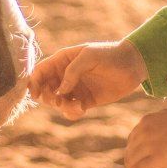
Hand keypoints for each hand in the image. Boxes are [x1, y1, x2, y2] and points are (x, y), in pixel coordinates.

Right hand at [28, 39, 147, 120]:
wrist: (133, 66)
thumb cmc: (110, 55)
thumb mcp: (90, 56)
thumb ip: (73, 70)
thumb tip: (60, 89)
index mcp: (63, 60)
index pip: (40, 71)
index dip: (33, 82)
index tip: (35, 93)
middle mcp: (66, 75)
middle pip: (45, 90)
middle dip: (48, 98)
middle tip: (59, 100)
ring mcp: (75, 89)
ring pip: (57, 103)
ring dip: (62, 107)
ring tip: (77, 106)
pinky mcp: (85, 101)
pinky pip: (71, 111)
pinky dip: (72, 113)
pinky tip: (82, 109)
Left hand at [124, 101, 166, 167]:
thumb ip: (165, 125)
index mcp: (147, 121)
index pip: (133, 139)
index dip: (136, 150)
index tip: (141, 157)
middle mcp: (144, 132)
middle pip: (130, 152)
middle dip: (133, 162)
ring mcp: (149, 146)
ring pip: (131, 162)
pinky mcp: (157, 159)